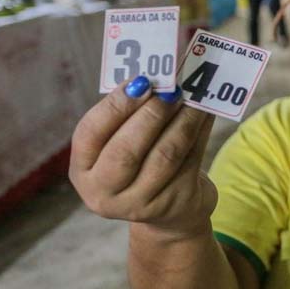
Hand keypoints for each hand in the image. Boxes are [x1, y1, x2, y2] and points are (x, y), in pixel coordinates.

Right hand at [69, 76, 216, 237]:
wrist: (171, 214)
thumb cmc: (142, 165)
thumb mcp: (125, 144)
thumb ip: (132, 115)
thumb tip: (158, 75)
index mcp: (83, 170)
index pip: (90, 133)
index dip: (115, 106)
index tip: (140, 81)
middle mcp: (103, 193)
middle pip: (126, 151)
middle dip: (151, 114)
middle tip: (170, 89)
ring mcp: (138, 205)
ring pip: (164, 156)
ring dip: (182, 121)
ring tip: (194, 97)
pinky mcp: (174, 205)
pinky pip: (189, 162)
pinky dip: (200, 133)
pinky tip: (206, 114)